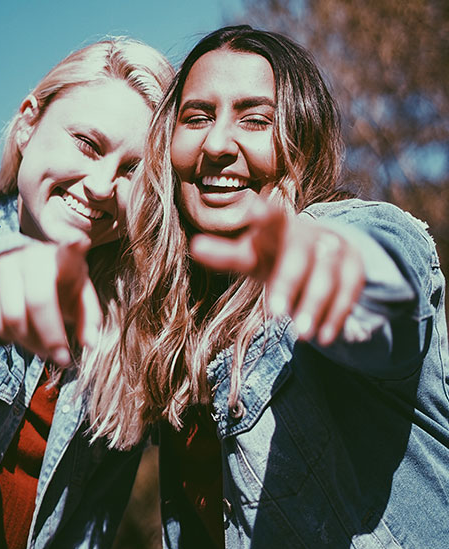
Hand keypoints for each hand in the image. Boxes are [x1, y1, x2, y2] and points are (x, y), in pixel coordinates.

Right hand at [0, 240, 101, 364]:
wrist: (21, 272)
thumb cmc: (59, 286)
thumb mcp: (79, 298)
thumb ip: (89, 319)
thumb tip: (89, 343)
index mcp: (63, 257)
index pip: (69, 248)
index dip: (73, 245)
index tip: (81, 242)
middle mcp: (32, 255)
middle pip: (38, 300)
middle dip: (51, 337)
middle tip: (61, 358)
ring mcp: (4, 265)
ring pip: (12, 317)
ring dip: (30, 343)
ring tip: (42, 349)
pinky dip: (6, 336)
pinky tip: (19, 336)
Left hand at [190, 197, 364, 345]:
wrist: (321, 251)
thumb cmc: (274, 256)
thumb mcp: (250, 257)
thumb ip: (225, 255)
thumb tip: (195, 246)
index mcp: (278, 229)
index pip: (272, 219)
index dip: (265, 216)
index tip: (256, 211)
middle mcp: (308, 235)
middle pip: (298, 257)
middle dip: (289, 283)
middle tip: (276, 314)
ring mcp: (334, 249)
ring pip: (326, 277)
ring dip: (314, 306)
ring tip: (302, 335)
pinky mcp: (354, 267)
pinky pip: (349, 291)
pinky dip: (337, 315)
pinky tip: (325, 337)